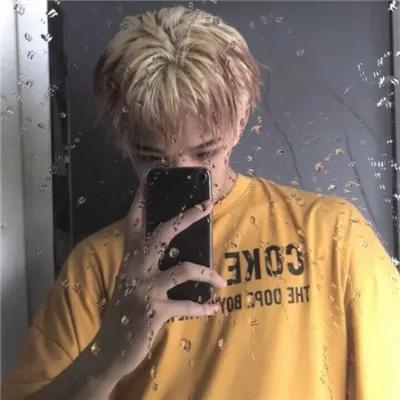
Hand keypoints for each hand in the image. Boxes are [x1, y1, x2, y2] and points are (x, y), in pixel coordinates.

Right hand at [93, 173, 226, 379]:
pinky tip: (214, 308)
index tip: (149, 179)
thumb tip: (174, 253)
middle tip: (206, 206)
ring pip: (184, 268)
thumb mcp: (131, 283)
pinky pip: (187, 305)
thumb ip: (146, 266)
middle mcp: (135, 269)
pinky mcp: (154, 311)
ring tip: (222, 281)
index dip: (141, 200)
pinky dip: (203, 307)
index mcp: (130, 260)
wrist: (108, 349)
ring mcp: (144, 289)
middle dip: (186, 217)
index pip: (134, 223)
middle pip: (162, 234)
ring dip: (208, 274)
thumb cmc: (124, 312)